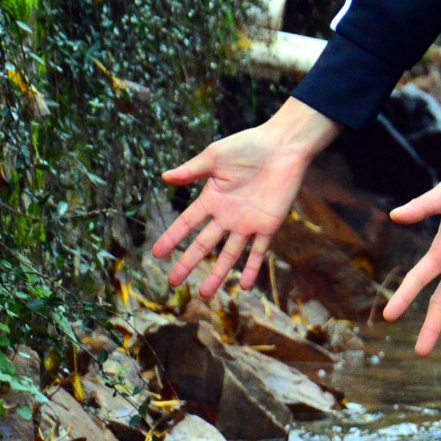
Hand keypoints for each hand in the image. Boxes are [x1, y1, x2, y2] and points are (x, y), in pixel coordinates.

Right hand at [152, 98, 339, 297]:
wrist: (283, 146)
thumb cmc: (249, 146)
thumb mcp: (215, 156)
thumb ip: (192, 171)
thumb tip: (164, 177)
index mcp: (212, 198)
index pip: (187, 223)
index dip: (172, 238)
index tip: (156, 254)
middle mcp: (227, 216)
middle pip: (204, 244)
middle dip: (188, 263)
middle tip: (174, 282)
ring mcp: (247, 223)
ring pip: (229, 254)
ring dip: (217, 274)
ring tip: (205, 294)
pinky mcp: (268, 226)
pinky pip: (259, 252)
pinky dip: (252, 269)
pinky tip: (243, 286)